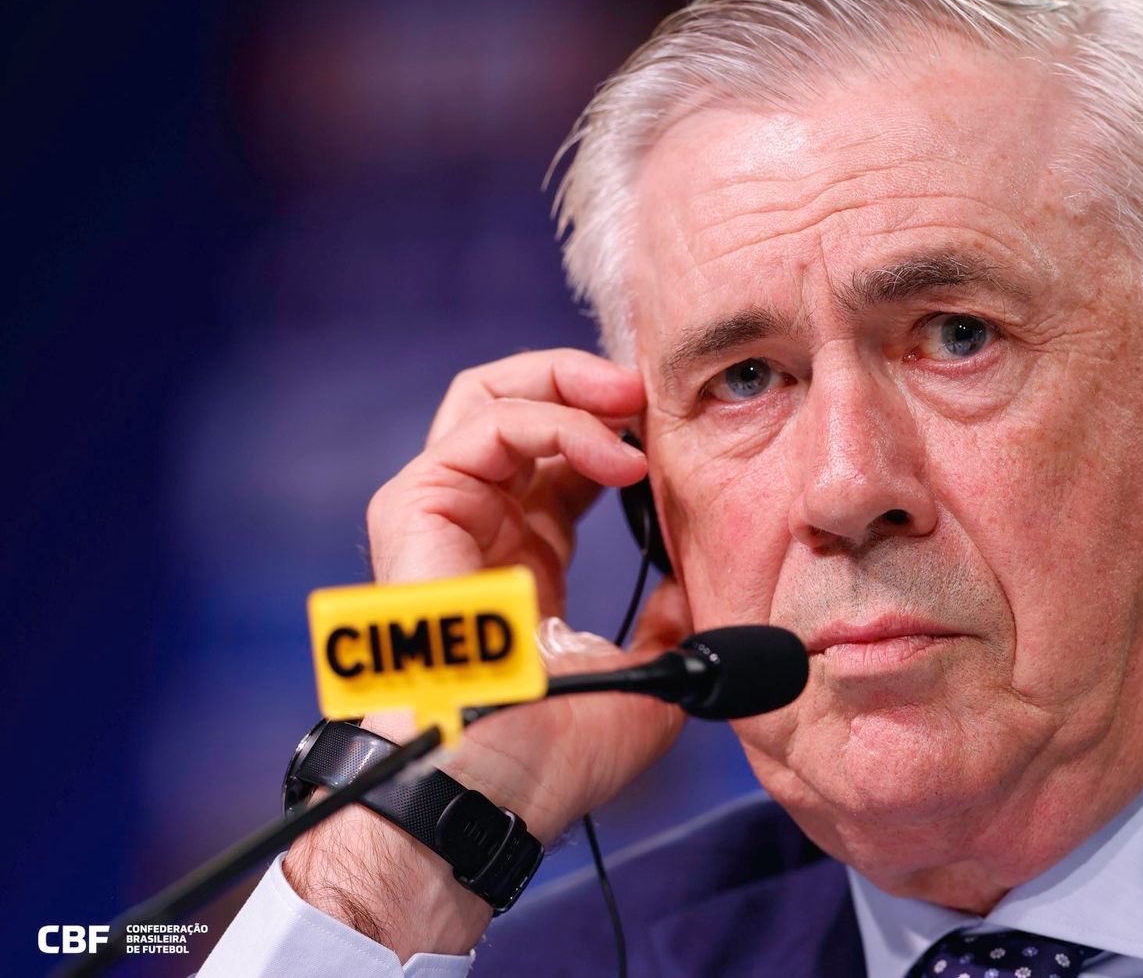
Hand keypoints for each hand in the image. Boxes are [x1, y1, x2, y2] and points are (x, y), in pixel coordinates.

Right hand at [283, 349, 692, 959]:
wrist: (496, 789)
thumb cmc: (551, 758)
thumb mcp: (646, 679)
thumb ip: (668, 624)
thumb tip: (695, 587)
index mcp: (527, 558)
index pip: (565, 456)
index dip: (618, 427)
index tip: (679, 431)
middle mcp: (483, 525)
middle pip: (517, 404)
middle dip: (586, 383)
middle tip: (650, 394)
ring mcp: (444, 514)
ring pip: (490, 397)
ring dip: (571, 385)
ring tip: (634, 405)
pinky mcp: (417, 510)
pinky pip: (483, 429)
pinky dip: (553, 421)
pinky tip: (614, 455)